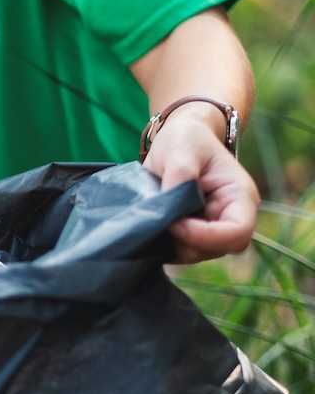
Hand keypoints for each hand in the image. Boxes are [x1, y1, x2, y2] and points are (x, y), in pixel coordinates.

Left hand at [142, 104, 258, 263]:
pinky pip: (179, 250)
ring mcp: (213, 228)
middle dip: (185, 241)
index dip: (204, 236)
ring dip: (172, 242)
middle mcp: (231, 216)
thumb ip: (180, 179)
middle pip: (216, 249)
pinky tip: (153, 223)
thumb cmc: (186, 140)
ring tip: (155, 216)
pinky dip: (164, 243)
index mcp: (240, 196)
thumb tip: (169, 212)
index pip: (237, 233)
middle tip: (160, 219)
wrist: (178, 139)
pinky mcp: (193, 234)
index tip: (174, 222)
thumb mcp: (181, 150)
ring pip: (196, 254)